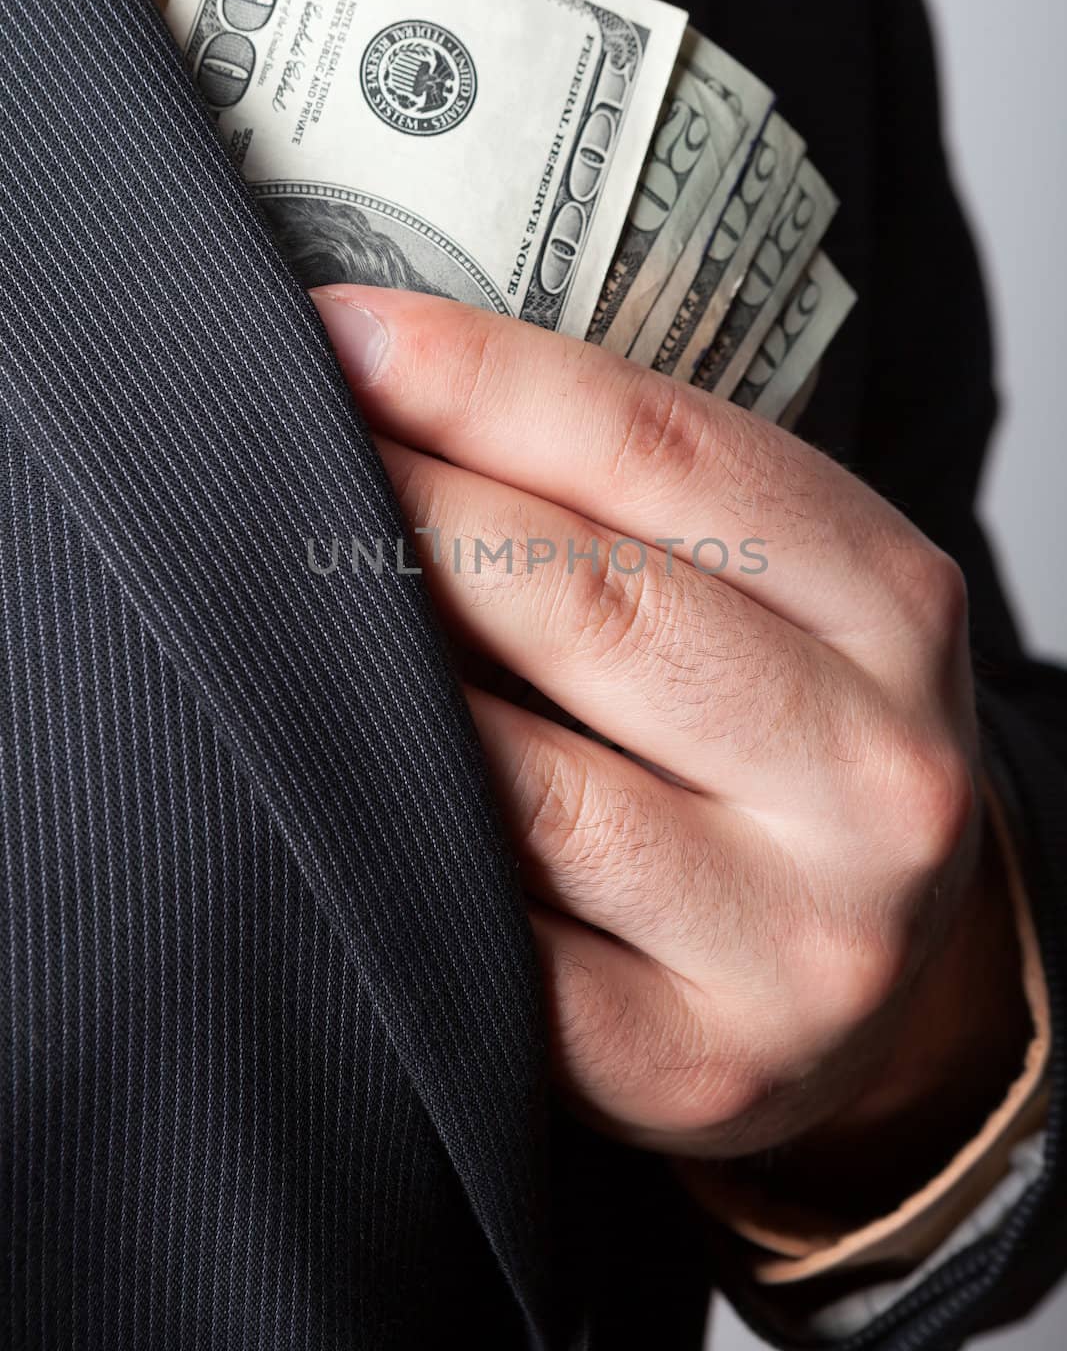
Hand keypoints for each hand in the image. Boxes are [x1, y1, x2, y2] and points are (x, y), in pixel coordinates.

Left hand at [313, 285, 1026, 1205]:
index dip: (483, 381)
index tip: (339, 330)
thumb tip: (404, 388)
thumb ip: (639, 501)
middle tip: (269, 456)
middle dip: (404, 514)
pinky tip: (325, 781)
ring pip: (533, 786)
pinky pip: (502, 943)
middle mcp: (876, 776)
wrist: (865, 969)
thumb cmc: (782, 743)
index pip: (668, 455)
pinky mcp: (695, 1063)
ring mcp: (796, 939)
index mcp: (898, 610)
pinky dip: (399, 848)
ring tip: (268, 605)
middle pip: (595, 606)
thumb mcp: (777, 593)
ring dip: (374, 682)